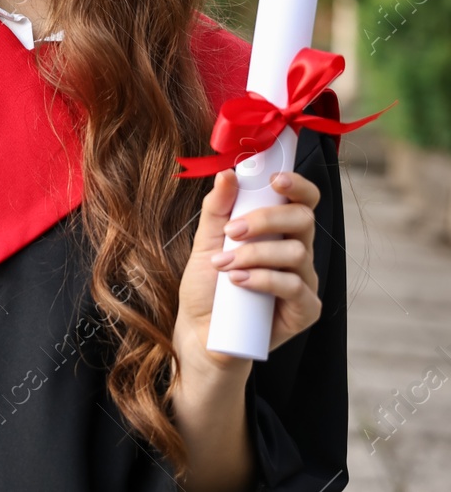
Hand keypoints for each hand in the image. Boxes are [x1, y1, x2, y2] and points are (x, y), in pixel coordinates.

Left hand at [175, 169, 323, 377]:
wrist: (201, 332)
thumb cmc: (207, 286)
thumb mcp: (205, 243)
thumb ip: (217, 209)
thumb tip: (227, 174)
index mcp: (278, 232)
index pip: (302, 201)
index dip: (297, 185)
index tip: (274, 179)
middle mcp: (297, 253)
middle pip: (303, 220)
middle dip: (265, 219)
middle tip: (233, 232)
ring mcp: (304, 282)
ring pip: (297, 253)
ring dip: (254, 255)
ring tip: (224, 266)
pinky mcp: (305, 310)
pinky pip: (294, 286)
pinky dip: (263, 280)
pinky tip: (238, 283)